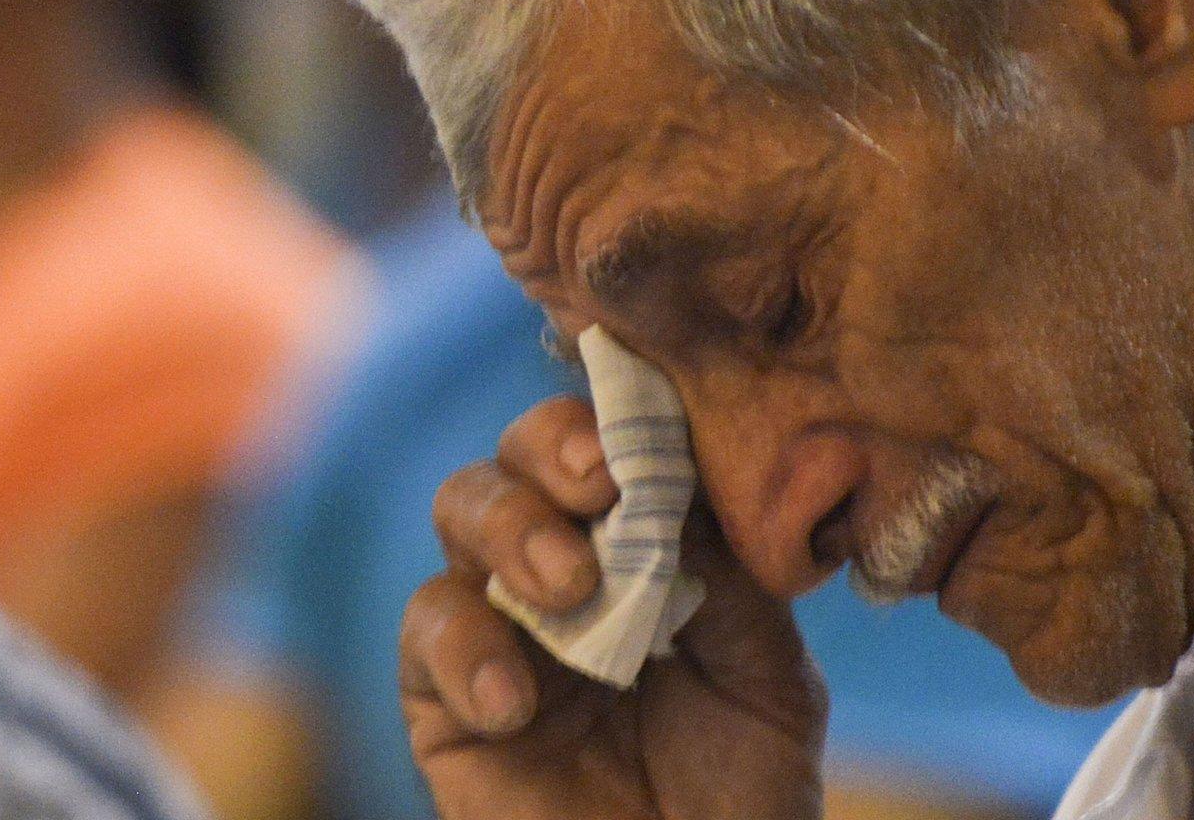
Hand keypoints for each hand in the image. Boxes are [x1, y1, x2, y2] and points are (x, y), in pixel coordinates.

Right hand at [403, 396, 827, 819]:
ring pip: (464, 508)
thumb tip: (682, 485)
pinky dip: (464, 646)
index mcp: (646, 546)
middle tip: (599, 487)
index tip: (649, 426)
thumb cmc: (741, 799)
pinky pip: (425, 628)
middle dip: (553, 449)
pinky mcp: (444, 698)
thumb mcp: (768, 682)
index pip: (616, 441)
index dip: (621, 413)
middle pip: (524, 451)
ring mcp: (501, 624)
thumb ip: (730, 582)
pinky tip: (515, 701)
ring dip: (513, 527)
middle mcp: (566, 566)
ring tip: (568, 589)